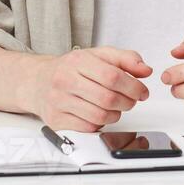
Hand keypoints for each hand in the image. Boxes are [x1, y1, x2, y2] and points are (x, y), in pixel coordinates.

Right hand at [24, 46, 151, 131]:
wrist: (38, 81)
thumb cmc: (71, 69)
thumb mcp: (98, 55)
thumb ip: (125, 59)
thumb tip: (145, 70)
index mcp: (78, 61)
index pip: (112, 76)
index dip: (133, 86)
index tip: (142, 91)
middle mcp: (65, 80)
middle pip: (107, 98)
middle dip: (127, 102)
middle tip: (131, 101)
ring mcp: (59, 101)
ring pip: (99, 116)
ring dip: (115, 115)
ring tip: (115, 107)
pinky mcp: (56, 120)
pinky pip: (88, 128)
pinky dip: (100, 124)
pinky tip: (99, 114)